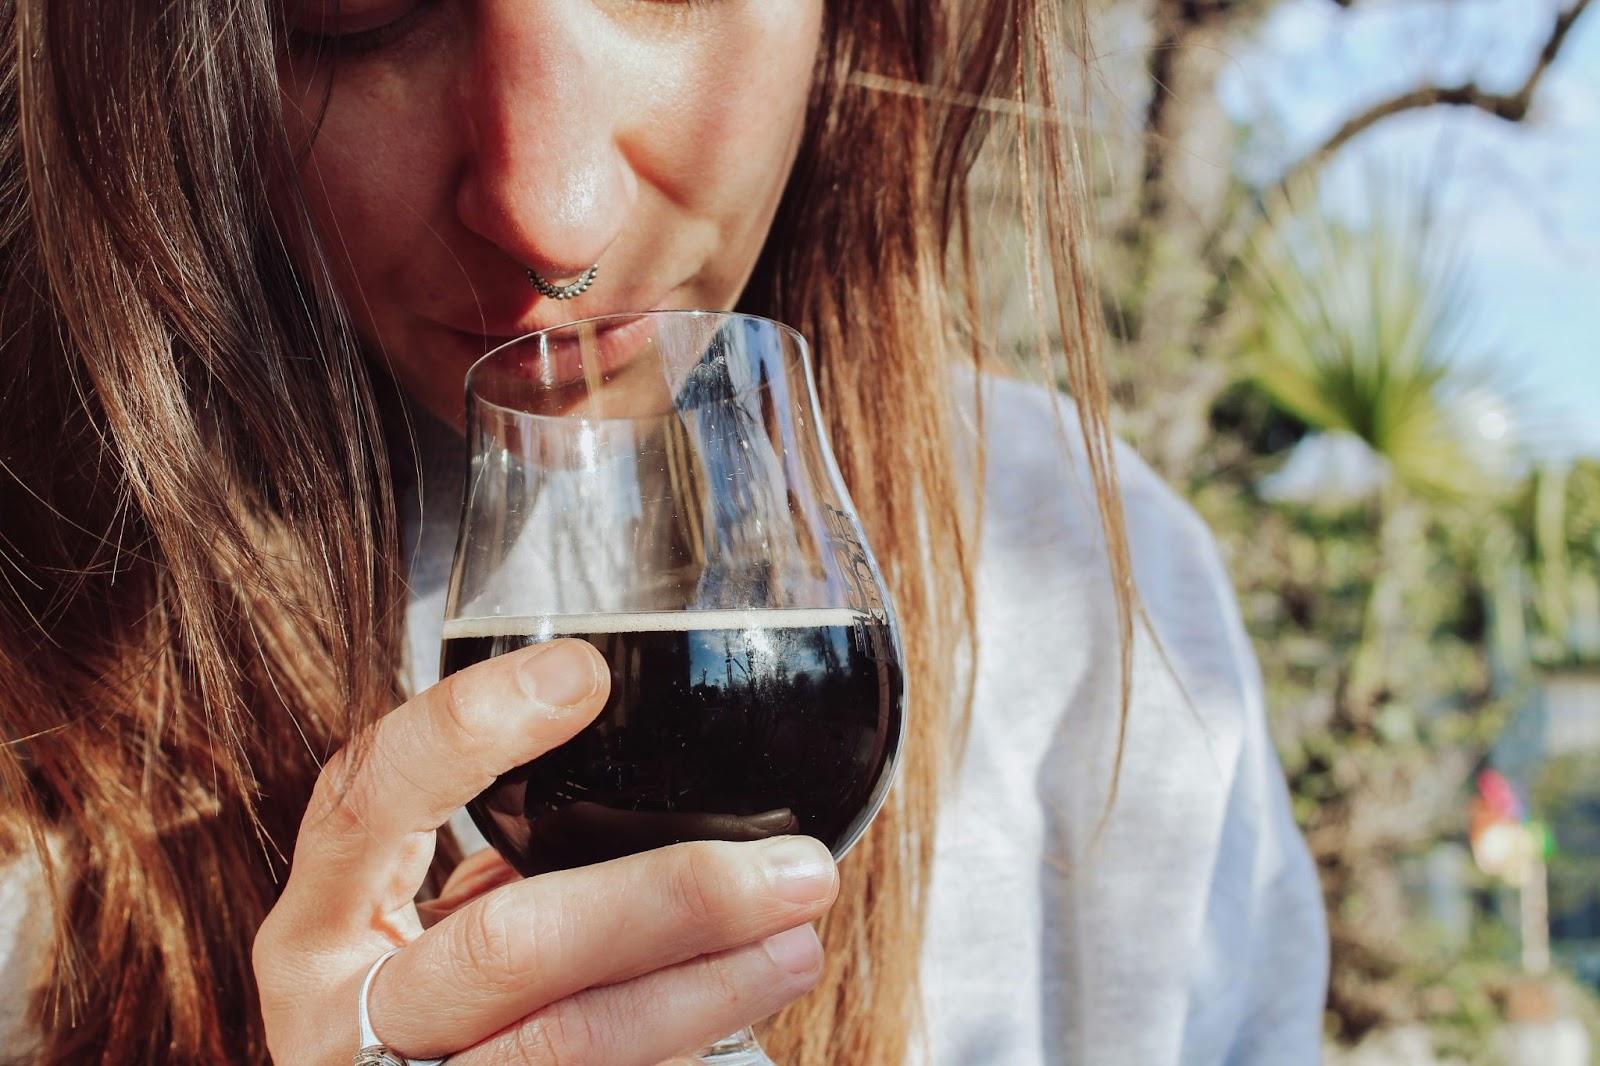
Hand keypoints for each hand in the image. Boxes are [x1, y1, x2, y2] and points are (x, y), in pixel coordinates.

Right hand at [253, 638, 837, 1064]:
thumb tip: (647, 769)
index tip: (586, 676)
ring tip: (796, 944)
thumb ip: (495, 861)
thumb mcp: (411, 922)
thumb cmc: (406, 1004)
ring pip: (569, 1044)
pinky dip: (681, 1044)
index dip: (469, 730)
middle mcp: (337, 1017)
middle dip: (672, 900)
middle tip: (796, 871)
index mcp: (315, 922)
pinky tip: (746, 1007)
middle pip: (510, 946)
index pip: (371, 797)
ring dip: (708, 990)